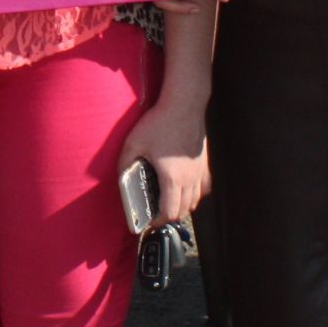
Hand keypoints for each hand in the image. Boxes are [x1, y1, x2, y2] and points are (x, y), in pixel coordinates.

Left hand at [116, 101, 208, 227]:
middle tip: (155, 214)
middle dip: (168, 216)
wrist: (184, 105)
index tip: (148, 221)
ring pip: (195, 201)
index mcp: (172, 178)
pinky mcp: (205, 163)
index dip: (158, 221)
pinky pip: (204, 187)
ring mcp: (200, 171)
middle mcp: (190, 179)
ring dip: (182, 206)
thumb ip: (125, 165)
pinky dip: (196, 194)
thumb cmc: (159, 123)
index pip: (170, 212)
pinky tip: (186, 189)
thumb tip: (122, 180)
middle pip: (183, 210)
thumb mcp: (133, 144)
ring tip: (168, 202)